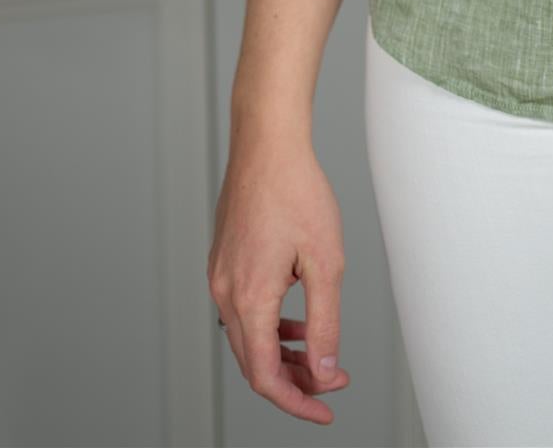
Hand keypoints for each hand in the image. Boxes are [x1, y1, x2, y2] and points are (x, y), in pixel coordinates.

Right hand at [209, 135, 351, 425]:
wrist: (267, 143)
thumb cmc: (297, 189)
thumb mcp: (326, 260)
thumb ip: (325, 322)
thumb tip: (324, 371)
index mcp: (249, 297)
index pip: (266, 375)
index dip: (296, 402)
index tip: (327, 409)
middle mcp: (225, 292)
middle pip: (254, 362)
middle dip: (294, 381)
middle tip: (332, 383)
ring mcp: (220, 276)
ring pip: (248, 338)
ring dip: (281, 355)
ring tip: (318, 357)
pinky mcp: (223, 262)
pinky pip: (243, 311)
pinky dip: (270, 327)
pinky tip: (296, 321)